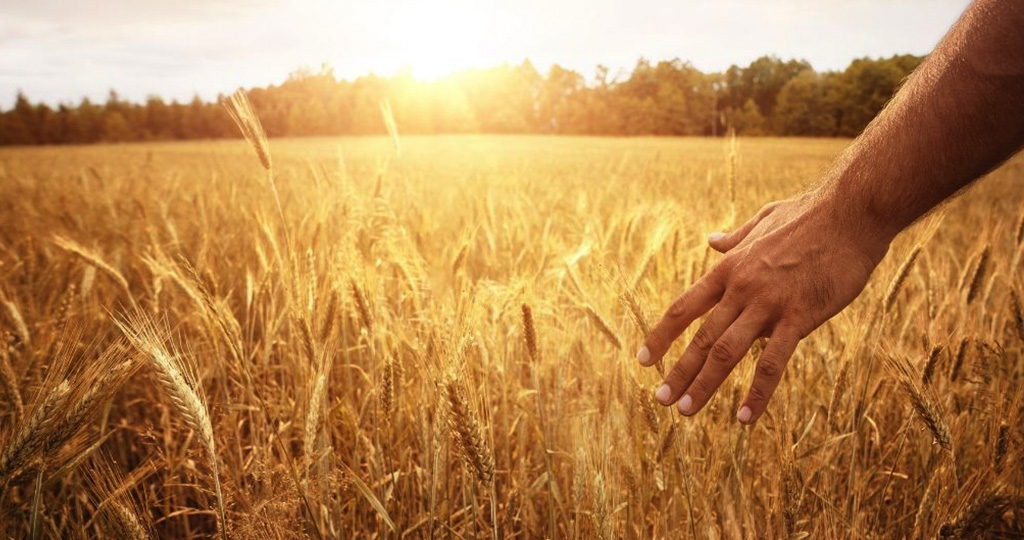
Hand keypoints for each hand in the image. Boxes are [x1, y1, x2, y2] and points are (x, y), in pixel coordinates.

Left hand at [637, 191, 889, 423]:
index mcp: (729, 268)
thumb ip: (736, 238)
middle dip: (678, 372)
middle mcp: (741, 288)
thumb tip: (712, 240)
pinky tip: (745, 417)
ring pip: (727, 352)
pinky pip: (773, 362)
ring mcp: (769, 303)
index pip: (684, 308)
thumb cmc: (812, 215)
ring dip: (704, 385)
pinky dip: (757, 392)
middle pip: (701, 337)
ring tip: (685, 411)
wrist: (853, 211)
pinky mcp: (800, 316)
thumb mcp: (764, 221)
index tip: (644, 360)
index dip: (661, 336)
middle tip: (660, 399)